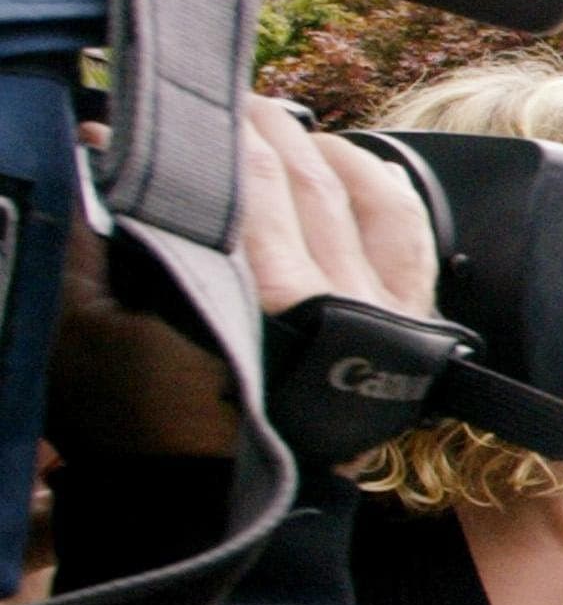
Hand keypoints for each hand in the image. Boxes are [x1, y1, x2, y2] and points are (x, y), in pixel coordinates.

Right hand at [47, 97, 435, 459]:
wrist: (243, 499)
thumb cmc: (172, 422)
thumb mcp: (112, 333)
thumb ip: (109, 245)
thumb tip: (105, 155)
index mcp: (272, 302)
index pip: (244, 185)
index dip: (205, 140)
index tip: (174, 119)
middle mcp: (341, 300)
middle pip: (299, 180)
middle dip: (256, 129)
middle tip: (222, 105)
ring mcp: (389, 312)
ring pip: (355, 192)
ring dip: (311, 145)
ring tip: (274, 124)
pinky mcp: (415, 324)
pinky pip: (405, 227)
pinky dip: (374, 181)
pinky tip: (339, 159)